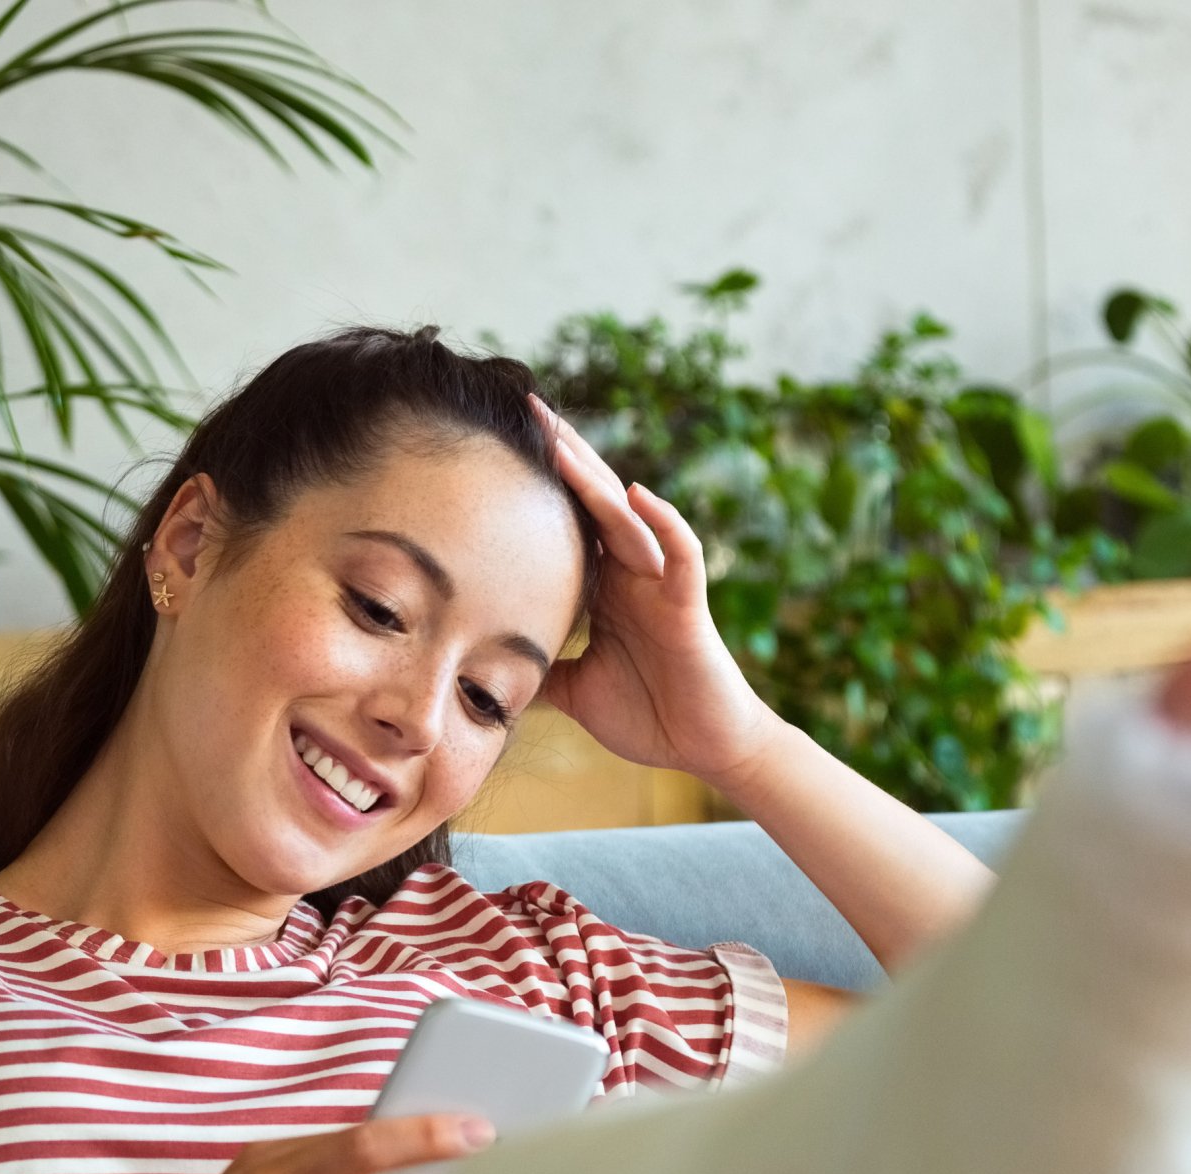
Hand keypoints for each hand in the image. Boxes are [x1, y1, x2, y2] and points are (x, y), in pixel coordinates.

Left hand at [531, 397, 781, 783]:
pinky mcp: (689, 604)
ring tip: (559, 439)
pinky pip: (680, 552)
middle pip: (594, 502)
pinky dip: (663, 521)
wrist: (703, 749)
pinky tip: (638, 493)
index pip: (566, 523)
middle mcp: (631, 575)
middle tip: (526, 406)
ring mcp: (660, 584)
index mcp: (603, 589)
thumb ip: (539, 672)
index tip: (498, 446)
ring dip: (593, 478)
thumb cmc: (649, 716)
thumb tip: (487, 672)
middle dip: (563, 455)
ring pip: (627, 517)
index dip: (539, 485)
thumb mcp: (575, 692)